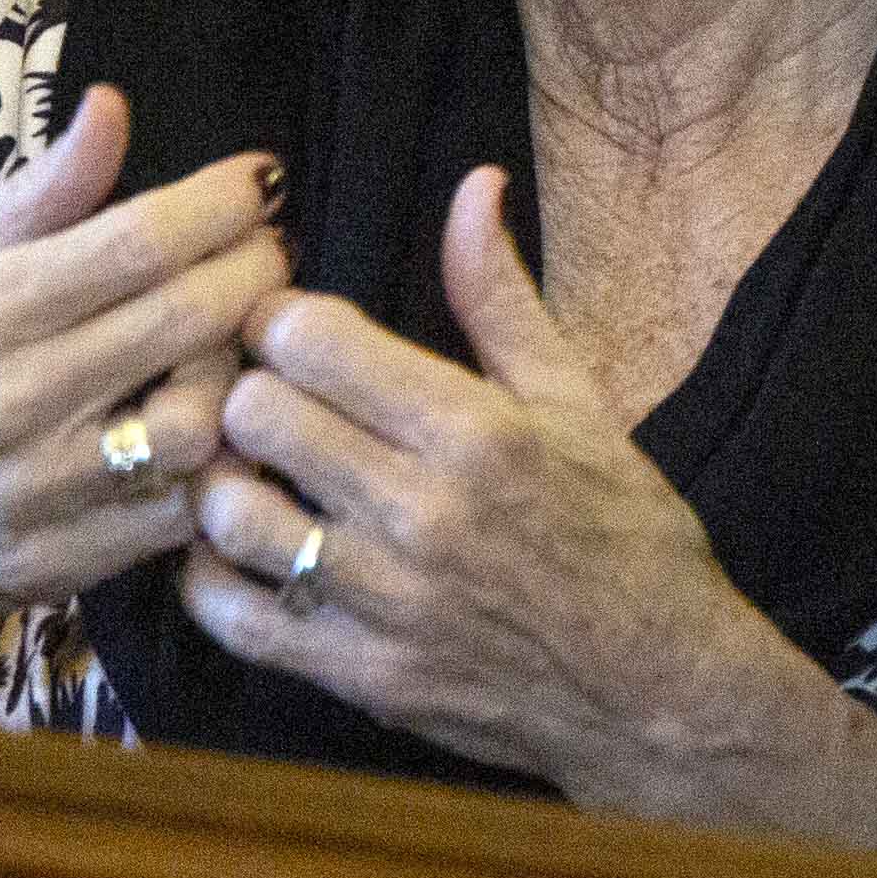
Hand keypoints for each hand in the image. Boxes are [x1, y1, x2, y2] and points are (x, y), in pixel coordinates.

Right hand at [0, 87, 284, 686]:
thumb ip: (40, 193)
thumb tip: (112, 105)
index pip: (136, 242)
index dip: (220, 204)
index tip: (262, 178)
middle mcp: (8, 400)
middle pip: (184, 321)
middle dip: (256, 269)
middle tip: (273, 247)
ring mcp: (36, 491)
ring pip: (197, 423)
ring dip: (238, 369)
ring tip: (236, 338)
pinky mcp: (58, 563)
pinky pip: (177, 510)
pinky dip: (209, 461)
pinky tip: (208, 419)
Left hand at [180, 169, 871, 835]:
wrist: (662, 693)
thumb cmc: (625, 536)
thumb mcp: (578, 402)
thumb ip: (501, 297)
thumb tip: (473, 184)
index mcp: (474, 431)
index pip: (309, 337)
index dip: (285, 319)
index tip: (298, 334)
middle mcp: (421, 514)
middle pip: (255, 412)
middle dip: (249, 390)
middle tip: (270, 399)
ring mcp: (386, 603)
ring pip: (230, 513)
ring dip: (226, 482)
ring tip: (256, 472)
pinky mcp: (362, 677)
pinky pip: (234, 617)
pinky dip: (213, 578)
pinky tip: (244, 551)